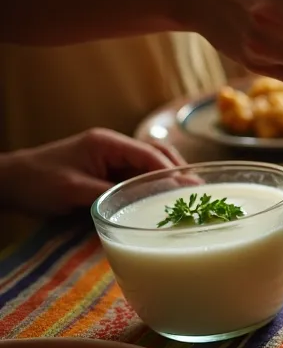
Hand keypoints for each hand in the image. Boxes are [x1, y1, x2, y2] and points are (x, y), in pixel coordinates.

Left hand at [0, 129, 182, 216]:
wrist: (10, 183)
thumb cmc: (37, 182)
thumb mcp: (73, 190)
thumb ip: (109, 194)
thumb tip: (143, 204)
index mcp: (106, 143)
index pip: (149, 154)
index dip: (172, 171)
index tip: (192, 187)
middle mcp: (112, 147)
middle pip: (156, 154)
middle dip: (177, 170)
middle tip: (198, 191)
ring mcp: (109, 158)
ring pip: (149, 164)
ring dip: (167, 177)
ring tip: (187, 195)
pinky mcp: (105, 171)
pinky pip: (136, 175)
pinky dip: (152, 184)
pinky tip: (162, 198)